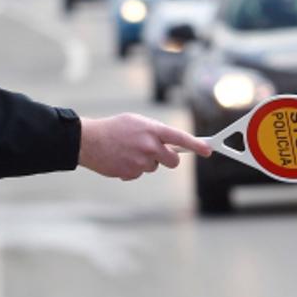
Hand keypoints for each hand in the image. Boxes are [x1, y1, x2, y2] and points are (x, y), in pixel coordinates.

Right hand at [78, 114, 211, 180]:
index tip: (208, 151)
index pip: (180, 138)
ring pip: (153, 167)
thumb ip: (154, 131)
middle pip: (172, 161)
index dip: (196, 145)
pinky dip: (132, 169)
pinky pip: (139, 174)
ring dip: (145, 162)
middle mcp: (149, 146)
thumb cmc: (113, 129)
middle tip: (158, 154)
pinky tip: (120, 160)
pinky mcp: (131, 173)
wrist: (88, 140)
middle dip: (168, 159)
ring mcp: (140, 161)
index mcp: (152, 130)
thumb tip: (170, 143)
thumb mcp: (136, 122)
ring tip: (127, 152)